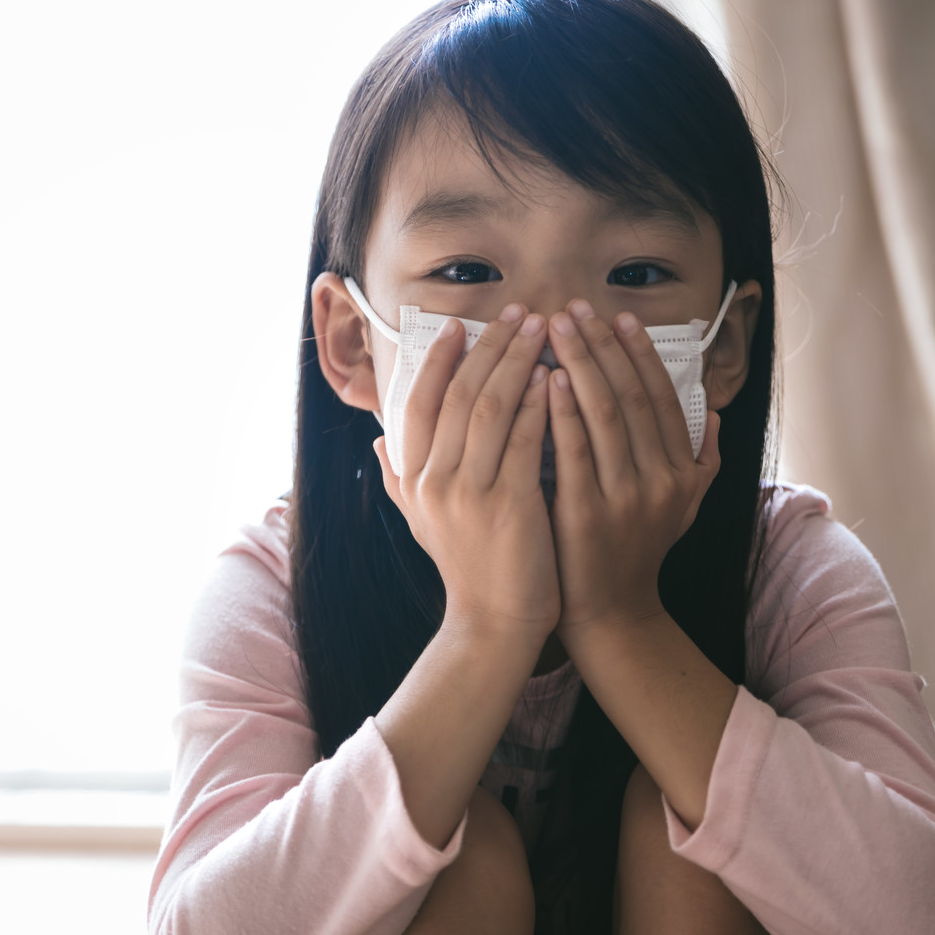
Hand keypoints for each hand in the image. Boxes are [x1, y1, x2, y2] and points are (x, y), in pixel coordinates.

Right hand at [371, 303, 561, 645]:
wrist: (494, 623)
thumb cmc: (467, 568)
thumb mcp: (421, 522)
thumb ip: (400, 479)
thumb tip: (379, 442)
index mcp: (413, 478)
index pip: (419, 403)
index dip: (439, 360)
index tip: (462, 327)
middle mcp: (432, 481)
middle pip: (457, 394)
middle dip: (489, 347)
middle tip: (517, 311)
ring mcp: (467, 493)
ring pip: (489, 408)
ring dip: (517, 362)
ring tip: (542, 329)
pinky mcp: (508, 505)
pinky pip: (522, 440)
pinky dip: (538, 404)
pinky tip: (555, 377)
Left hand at [544, 299, 721, 636]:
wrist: (610, 614)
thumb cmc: (635, 552)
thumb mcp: (682, 508)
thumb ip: (701, 462)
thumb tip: (714, 414)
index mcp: (683, 472)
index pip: (664, 398)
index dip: (641, 355)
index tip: (618, 318)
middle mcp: (663, 481)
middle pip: (633, 398)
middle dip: (603, 347)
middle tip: (575, 308)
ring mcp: (628, 498)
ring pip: (606, 416)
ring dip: (581, 365)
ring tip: (556, 327)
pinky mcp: (589, 514)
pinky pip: (576, 451)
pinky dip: (562, 411)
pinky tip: (546, 379)